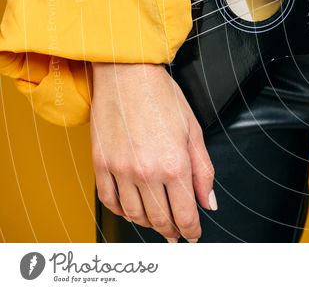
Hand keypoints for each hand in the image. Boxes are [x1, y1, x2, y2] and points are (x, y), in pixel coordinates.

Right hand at [90, 63, 216, 242]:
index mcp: (175, 164)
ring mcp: (120, 170)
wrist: (127, 75)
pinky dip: (122, 211)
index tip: (193, 234)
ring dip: (148, 224)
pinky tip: (132, 209)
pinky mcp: (100, 165)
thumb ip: (203, 171)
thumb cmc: (161, 96)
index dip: (191, 229)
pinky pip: (109, 200)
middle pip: (160, 219)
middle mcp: (146, 172)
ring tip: (157, 222)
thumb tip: (208, 202)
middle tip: (177, 233)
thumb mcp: (193, 131)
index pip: (185, 213)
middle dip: (171, 230)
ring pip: (134, 214)